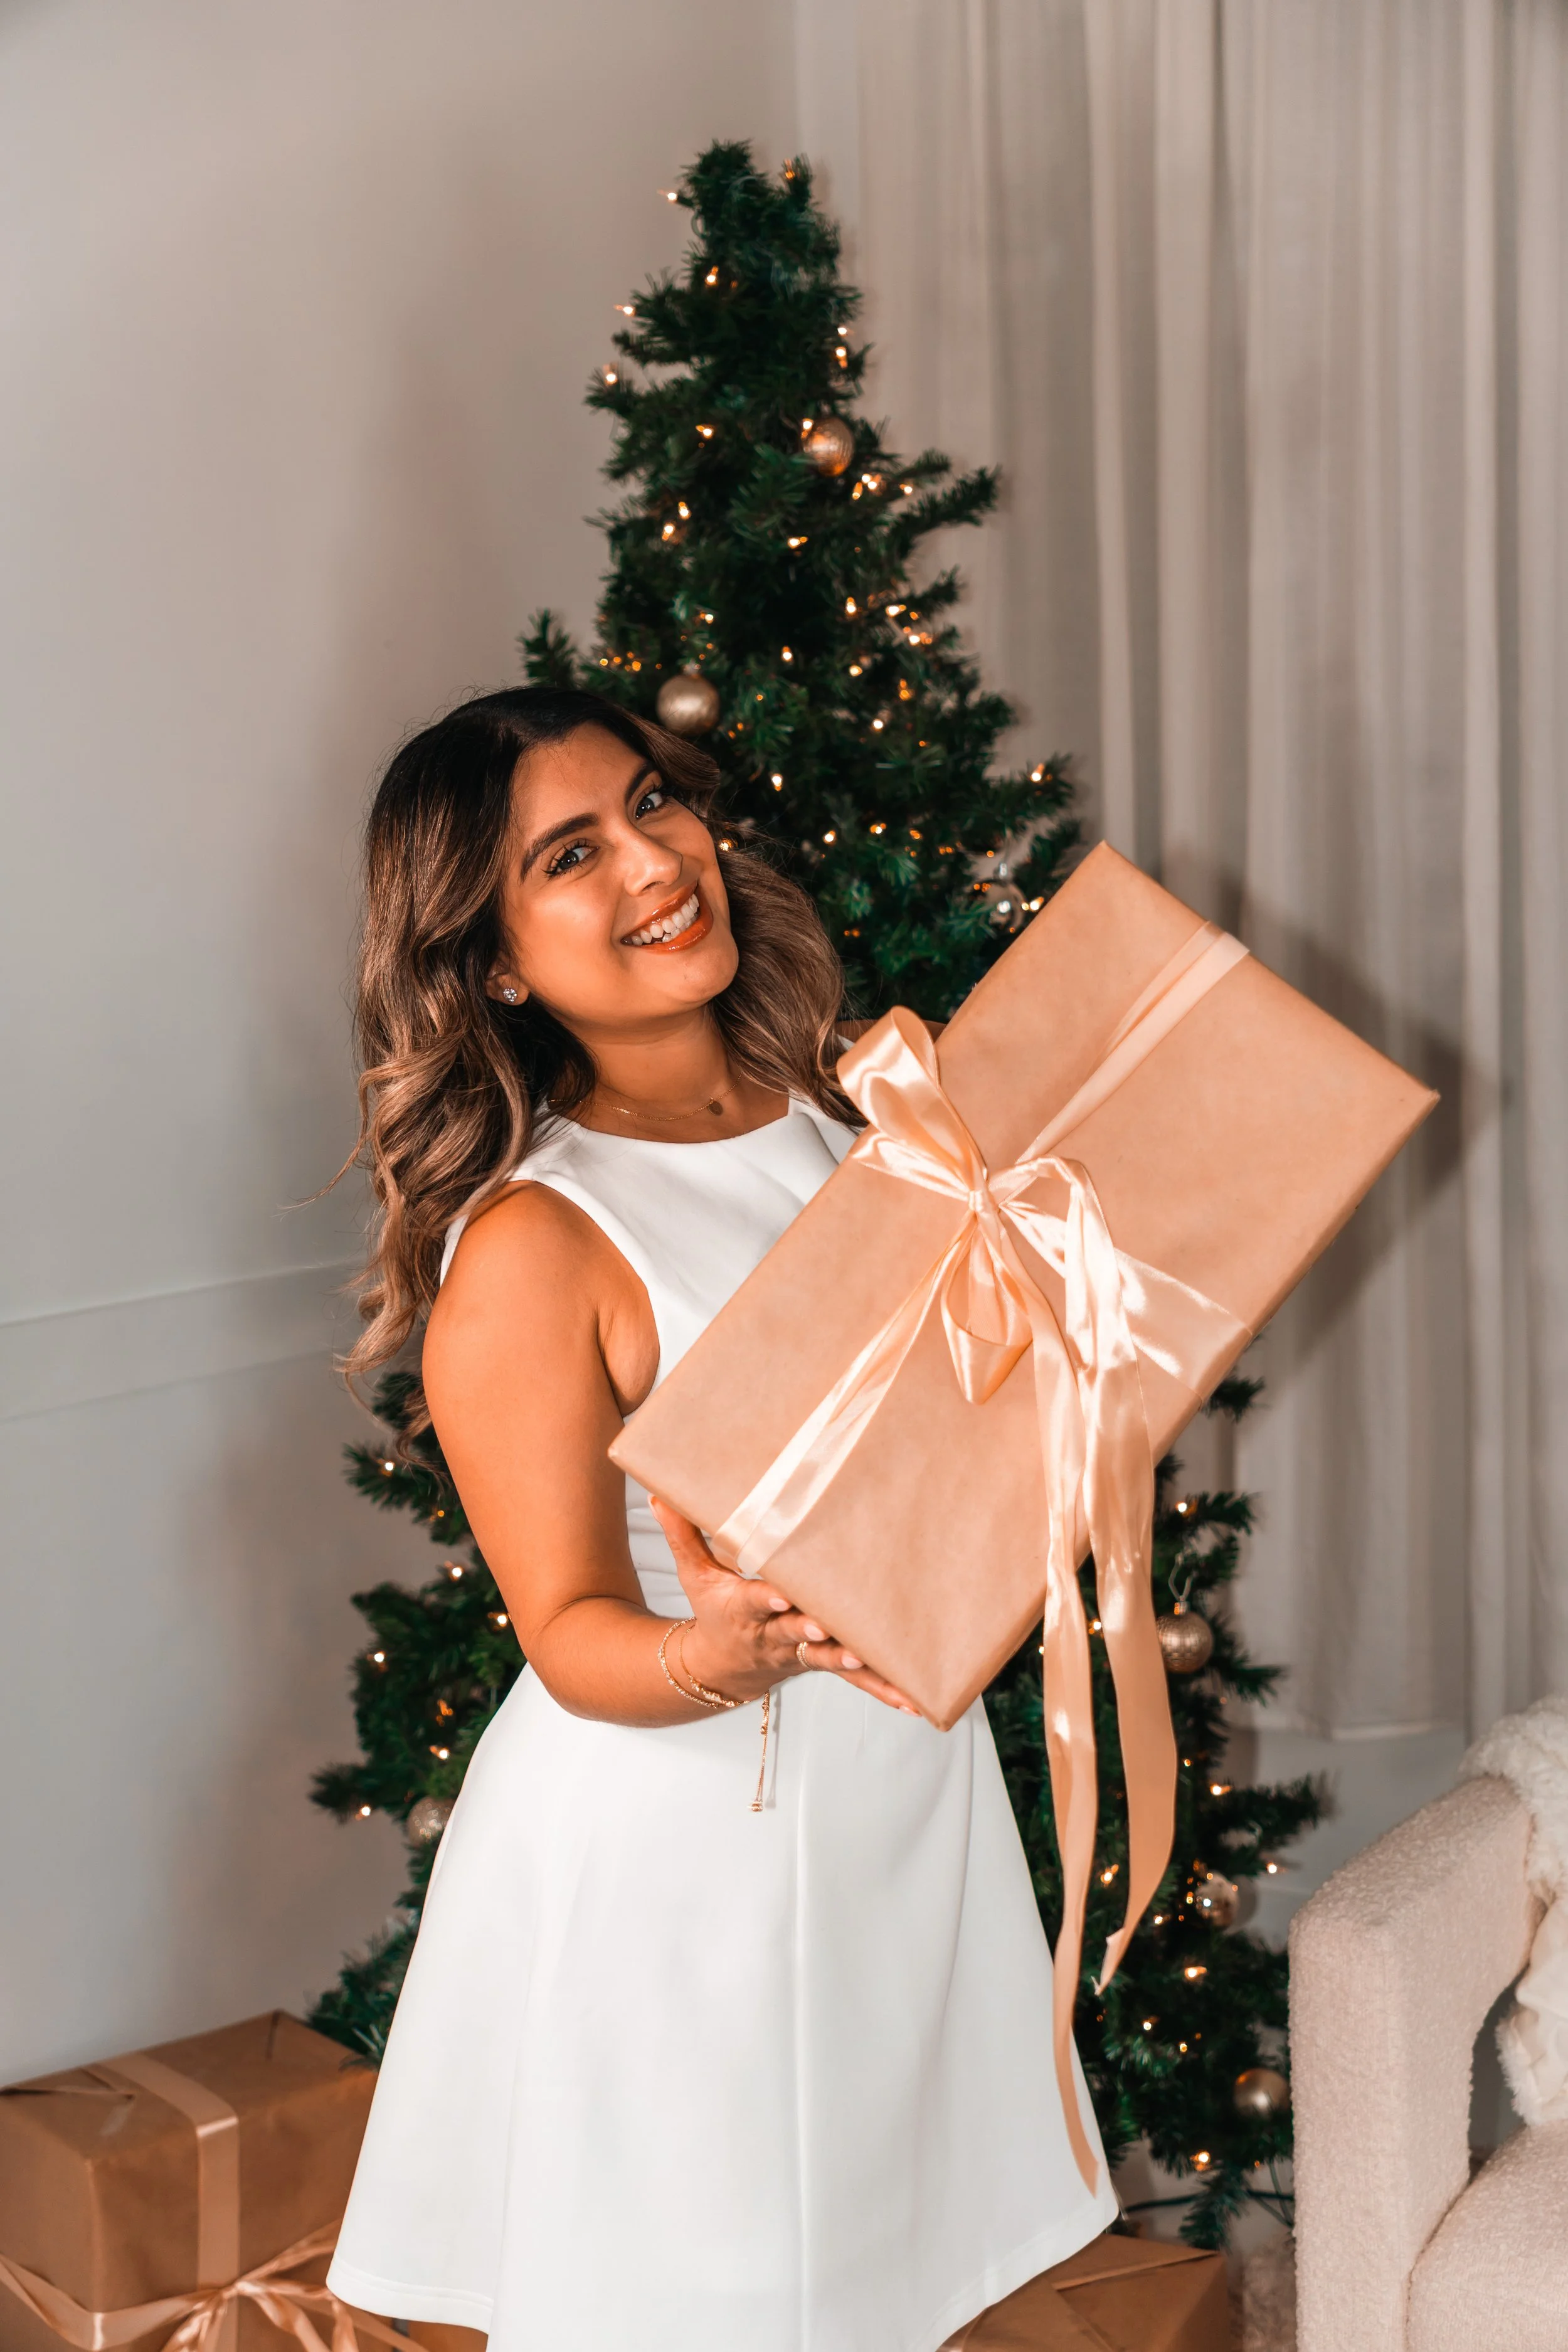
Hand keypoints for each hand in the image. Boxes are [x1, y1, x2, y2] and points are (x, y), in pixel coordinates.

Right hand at [649, 1498, 920, 1714]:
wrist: (724, 1669)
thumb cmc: (714, 1611)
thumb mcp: (693, 1575)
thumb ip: (682, 1534)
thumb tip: (658, 1492)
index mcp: (742, 1610)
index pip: (754, 1603)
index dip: (766, 1600)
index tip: (781, 1596)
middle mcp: (773, 1635)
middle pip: (792, 1633)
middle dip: (808, 1633)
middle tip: (825, 1629)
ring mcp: (800, 1652)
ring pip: (826, 1659)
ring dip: (847, 1662)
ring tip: (865, 1661)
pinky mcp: (822, 1662)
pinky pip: (854, 1678)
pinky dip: (882, 1688)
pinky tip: (913, 1700)